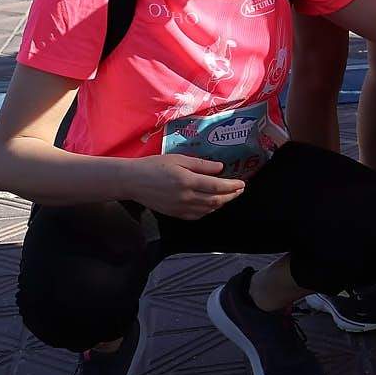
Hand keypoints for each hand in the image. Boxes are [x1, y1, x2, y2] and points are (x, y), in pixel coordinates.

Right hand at [124, 153, 245, 218]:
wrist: (133, 181)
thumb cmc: (154, 166)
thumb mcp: (178, 159)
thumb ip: (201, 165)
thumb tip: (220, 168)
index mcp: (187, 181)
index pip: (217, 186)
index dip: (232, 186)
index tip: (242, 183)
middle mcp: (186, 197)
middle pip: (216, 200)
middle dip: (231, 195)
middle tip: (240, 190)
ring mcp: (181, 208)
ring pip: (208, 209)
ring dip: (222, 203)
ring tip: (229, 196)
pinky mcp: (176, 214)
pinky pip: (198, 215)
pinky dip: (209, 210)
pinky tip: (213, 204)